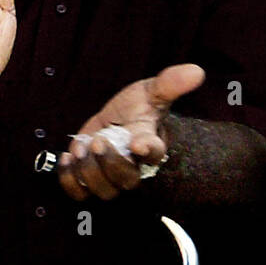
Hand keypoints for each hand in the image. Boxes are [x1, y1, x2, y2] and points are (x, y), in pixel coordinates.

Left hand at [57, 64, 206, 200]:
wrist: (117, 120)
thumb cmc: (138, 107)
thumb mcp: (152, 90)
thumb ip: (171, 83)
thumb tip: (196, 71)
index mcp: (151, 144)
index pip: (154, 155)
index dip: (147, 151)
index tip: (137, 143)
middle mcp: (134, 167)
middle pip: (126, 180)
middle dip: (111, 162)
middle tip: (100, 141)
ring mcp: (112, 177)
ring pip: (104, 190)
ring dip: (89, 171)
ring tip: (82, 147)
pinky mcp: (90, 180)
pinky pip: (80, 193)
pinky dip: (70, 180)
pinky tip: (69, 158)